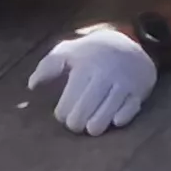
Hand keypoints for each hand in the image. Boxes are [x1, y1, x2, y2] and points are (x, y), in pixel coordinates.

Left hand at [28, 23, 158, 134]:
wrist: (130, 44)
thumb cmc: (91, 53)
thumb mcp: (68, 51)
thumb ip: (47, 67)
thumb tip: (31, 86)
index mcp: (84, 66)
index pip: (67, 102)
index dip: (62, 114)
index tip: (62, 114)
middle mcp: (104, 75)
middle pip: (83, 112)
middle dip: (76, 124)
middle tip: (75, 124)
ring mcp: (123, 84)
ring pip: (105, 116)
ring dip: (95, 126)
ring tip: (90, 127)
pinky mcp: (139, 92)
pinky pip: (129, 112)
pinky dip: (120, 119)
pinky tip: (113, 120)